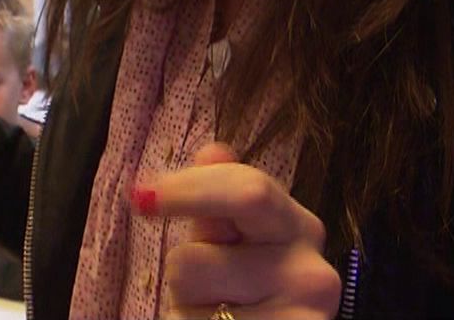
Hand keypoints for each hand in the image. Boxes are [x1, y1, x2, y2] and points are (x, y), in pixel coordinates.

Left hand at [143, 142, 342, 318]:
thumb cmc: (239, 293)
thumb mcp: (228, 242)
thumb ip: (221, 198)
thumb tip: (213, 151)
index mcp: (300, 228)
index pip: (248, 190)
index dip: (187, 189)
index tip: (140, 196)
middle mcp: (313, 273)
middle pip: (198, 258)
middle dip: (183, 268)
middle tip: (193, 285)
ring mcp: (302, 316)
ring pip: (191, 296)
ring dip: (187, 305)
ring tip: (217, 313)